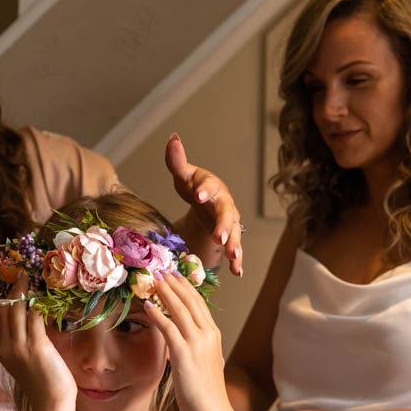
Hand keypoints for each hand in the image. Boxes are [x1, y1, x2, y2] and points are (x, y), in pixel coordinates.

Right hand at [0, 273, 76, 407]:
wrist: (51, 403)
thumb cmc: (45, 384)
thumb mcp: (27, 362)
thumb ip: (25, 343)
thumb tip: (35, 319)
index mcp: (2, 351)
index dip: (5, 298)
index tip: (12, 283)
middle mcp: (7, 347)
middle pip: (5, 310)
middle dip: (12, 289)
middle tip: (21, 272)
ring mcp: (20, 347)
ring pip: (18, 310)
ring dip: (25, 291)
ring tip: (31, 277)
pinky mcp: (37, 346)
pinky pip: (35, 316)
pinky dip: (39, 302)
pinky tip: (44, 292)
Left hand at [142, 273, 231, 410]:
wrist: (211, 409)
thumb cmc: (206, 391)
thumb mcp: (207, 362)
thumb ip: (199, 348)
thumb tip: (189, 342)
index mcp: (214, 334)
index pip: (199, 304)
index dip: (186, 288)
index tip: (176, 276)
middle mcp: (207, 334)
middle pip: (190, 301)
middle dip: (175, 284)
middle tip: (162, 271)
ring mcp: (196, 343)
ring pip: (179, 309)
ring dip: (165, 292)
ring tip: (154, 281)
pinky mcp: (183, 353)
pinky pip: (168, 327)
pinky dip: (157, 314)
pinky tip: (147, 306)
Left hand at [165, 133, 243, 276]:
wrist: (206, 203)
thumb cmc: (194, 187)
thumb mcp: (183, 176)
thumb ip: (177, 161)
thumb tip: (173, 138)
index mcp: (212, 186)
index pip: (210, 185)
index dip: (205, 189)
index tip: (197, 194)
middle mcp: (225, 203)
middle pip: (227, 213)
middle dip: (224, 225)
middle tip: (219, 237)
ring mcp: (230, 222)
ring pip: (235, 233)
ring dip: (234, 245)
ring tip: (232, 256)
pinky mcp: (230, 238)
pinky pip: (235, 250)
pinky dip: (237, 261)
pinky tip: (238, 271)